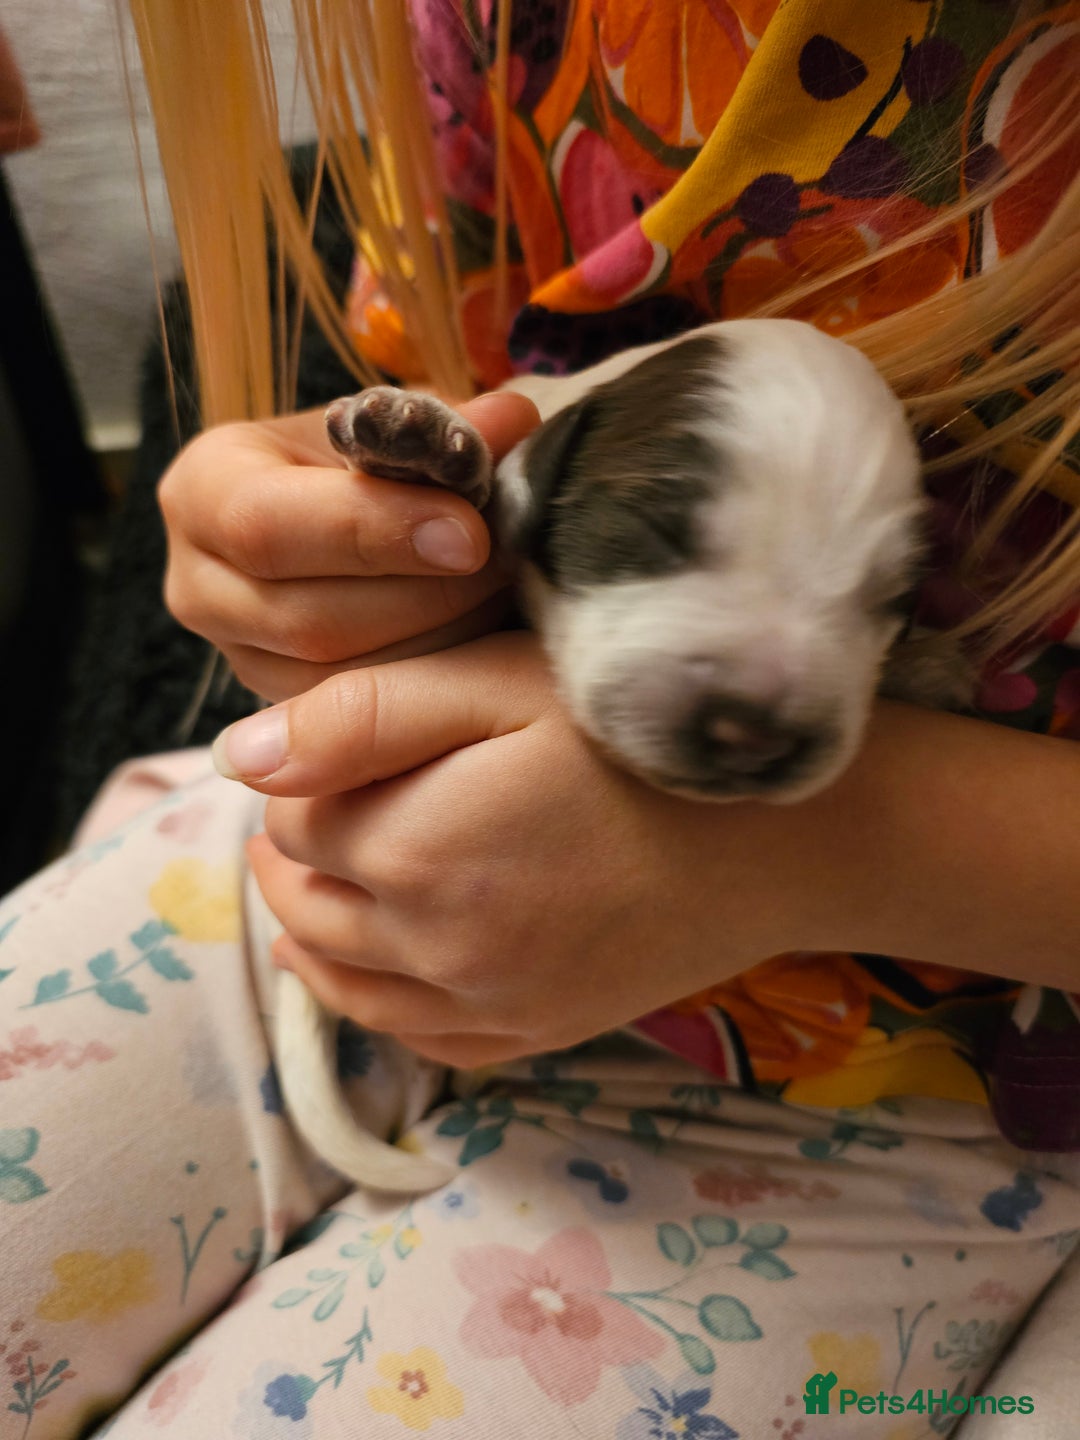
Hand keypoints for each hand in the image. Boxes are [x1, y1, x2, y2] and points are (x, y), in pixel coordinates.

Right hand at [159, 392, 538, 700]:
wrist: (349, 522)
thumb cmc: (370, 466)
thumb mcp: (399, 432)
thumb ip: (450, 430)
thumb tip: (512, 418)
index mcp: (205, 489)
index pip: (267, 523)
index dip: (372, 531)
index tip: (469, 534)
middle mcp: (197, 583)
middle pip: (306, 618)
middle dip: (423, 597)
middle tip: (505, 569)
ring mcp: (235, 656)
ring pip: (337, 682)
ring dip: (437, 645)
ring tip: (502, 599)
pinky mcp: (280, 709)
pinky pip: (357, 727)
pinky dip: (430, 687)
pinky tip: (483, 648)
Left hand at [229, 634, 810, 1066]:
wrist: (785, 832)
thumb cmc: (645, 737)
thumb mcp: (502, 686)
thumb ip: (361, 716)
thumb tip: (238, 761)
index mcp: (415, 850)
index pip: (292, 823)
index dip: (303, 780)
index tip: (340, 749)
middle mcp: (437, 947)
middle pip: (307, 906)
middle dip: (295, 855)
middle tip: (315, 811)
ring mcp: (489, 1004)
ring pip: (346, 981)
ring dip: (319, 928)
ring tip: (328, 881)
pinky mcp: (537, 1033)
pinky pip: (420, 1040)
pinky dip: (379, 1003)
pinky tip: (383, 966)